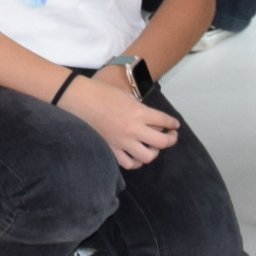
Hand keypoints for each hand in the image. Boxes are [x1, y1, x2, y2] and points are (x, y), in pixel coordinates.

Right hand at [61, 70, 179, 167]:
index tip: (175, 126)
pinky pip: (129, 163)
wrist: (80, 99)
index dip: (173, 124)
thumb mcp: (128, 96)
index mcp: (139, 112)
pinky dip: (137, 162)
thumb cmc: (103, 93)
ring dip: (154, 152)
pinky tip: (138, 156)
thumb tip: (153, 121)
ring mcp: (123, 141)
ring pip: (148, 156)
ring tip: (153, 147)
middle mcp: (134, 129)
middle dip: (170, 140)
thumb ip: (142, 110)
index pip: (165, 121)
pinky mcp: (112, 149)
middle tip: (170, 137)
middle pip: (162, 142)